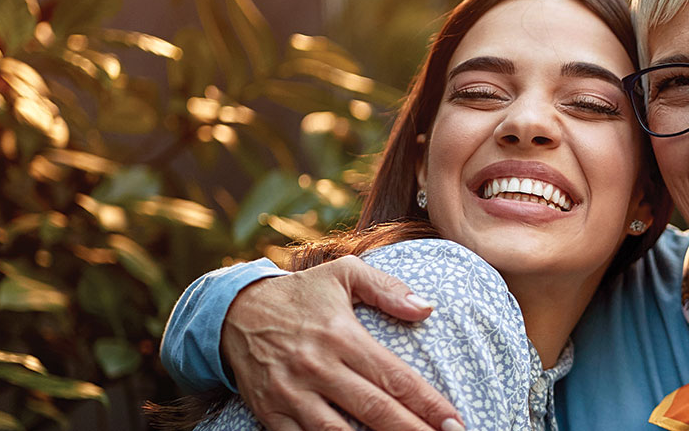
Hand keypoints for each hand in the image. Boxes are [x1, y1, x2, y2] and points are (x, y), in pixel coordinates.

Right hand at [221, 255, 463, 430]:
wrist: (233, 312)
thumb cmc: (301, 295)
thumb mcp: (343, 274)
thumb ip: (387, 288)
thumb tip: (428, 308)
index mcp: (341, 335)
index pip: (394, 376)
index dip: (428, 403)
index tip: (455, 421)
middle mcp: (317, 367)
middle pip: (375, 409)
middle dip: (414, 430)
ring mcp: (291, 393)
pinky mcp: (270, 413)